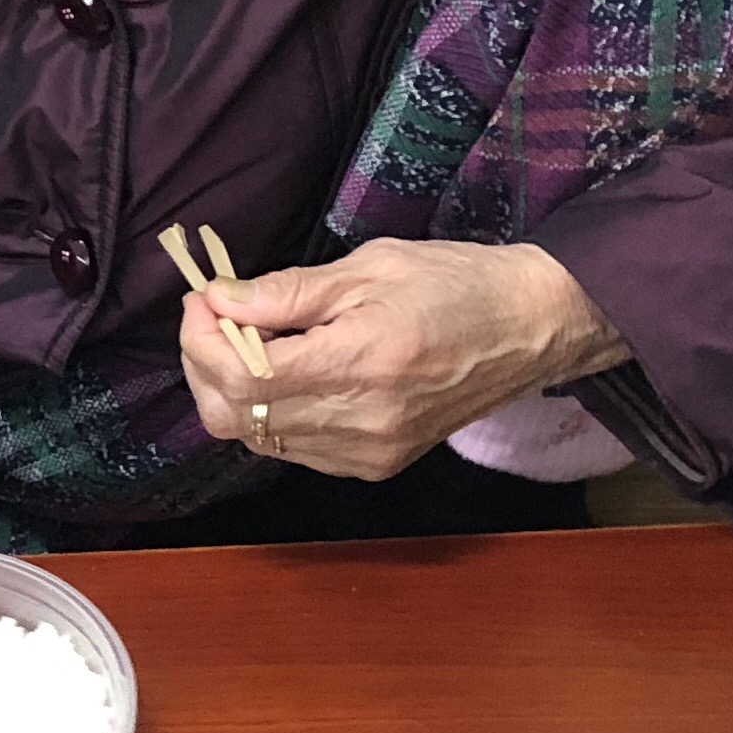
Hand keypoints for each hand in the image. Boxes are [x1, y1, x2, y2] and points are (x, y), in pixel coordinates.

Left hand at [178, 239, 629, 479]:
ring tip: (248, 340)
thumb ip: (286, 292)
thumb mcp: (369, 268)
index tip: (201, 299)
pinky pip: (294, 449)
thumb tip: (218, 301)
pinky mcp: (376, 464)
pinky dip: (271, 413)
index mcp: (362, 362)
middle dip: (203, 366)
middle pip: (236, 417)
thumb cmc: (456, 284)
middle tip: (211, 319)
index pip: (244, 376)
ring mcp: (369, 451)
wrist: (532, 329)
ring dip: (234, 390)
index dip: (202, 340)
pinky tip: (286, 373)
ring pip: (258, 438)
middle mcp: (362, 420)